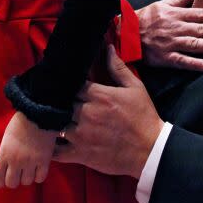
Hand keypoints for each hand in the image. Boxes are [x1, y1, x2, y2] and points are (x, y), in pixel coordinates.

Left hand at [0, 111, 57, 187]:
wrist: (37, 113)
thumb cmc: (20, 123)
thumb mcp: (7, 139)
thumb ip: (6, 154)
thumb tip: (7, 167)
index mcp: (4, 154)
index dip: (0, 181)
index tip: (3, 180)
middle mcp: (16, 161)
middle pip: (12, 183)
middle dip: (14, 180)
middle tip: (18, 174)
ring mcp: (30, 162)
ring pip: (27, 182)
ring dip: (27, 177)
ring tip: (29, 169)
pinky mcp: (44, 160)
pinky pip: (40, 178)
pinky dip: (39, 176)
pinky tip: (39, 168)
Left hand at [53, 45, 162, 178]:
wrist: (151, 151)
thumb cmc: (143, 117)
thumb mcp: (135, 88)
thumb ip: (118, 68)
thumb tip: (108, 48)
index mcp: (99, 95)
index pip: (71, 84)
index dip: (66, 83)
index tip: (64, 83)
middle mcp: (86, 113)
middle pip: (61, 102)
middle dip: (59, 101)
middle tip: (55, 100)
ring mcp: (81, 135)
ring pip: (55, 123)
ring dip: (53, 121)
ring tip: (51, 118)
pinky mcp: (80, 154)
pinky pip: (56, 151)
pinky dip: (50, 147)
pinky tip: (50, 142)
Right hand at [137, 0, 202, 70]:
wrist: (126, 33)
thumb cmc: (145, 18)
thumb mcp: (162, 4)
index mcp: (176, 14)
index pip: (200, 14)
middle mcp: (175, 28)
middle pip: (201, 29)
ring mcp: (170, 43)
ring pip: (194, 44)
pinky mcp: (165, 58)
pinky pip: (181, 61)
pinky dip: (194, 63)